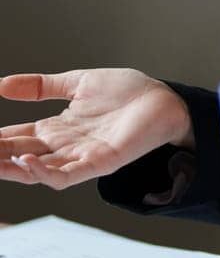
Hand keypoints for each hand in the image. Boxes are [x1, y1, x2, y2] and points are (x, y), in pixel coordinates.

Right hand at [0, 69, 193, 190]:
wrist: (164, 98)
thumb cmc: (129, 92)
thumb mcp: (76, 82)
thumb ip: (40, 86)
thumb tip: (2, 84)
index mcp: (58, 127)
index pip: (17, 136)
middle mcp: (66, 145)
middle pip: (21, 155)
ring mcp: (82, 156)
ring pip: (39, 171)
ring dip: (13, 168)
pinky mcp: (101, 162)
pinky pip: (67, 175)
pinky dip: (44, 171)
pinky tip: (26, 161)